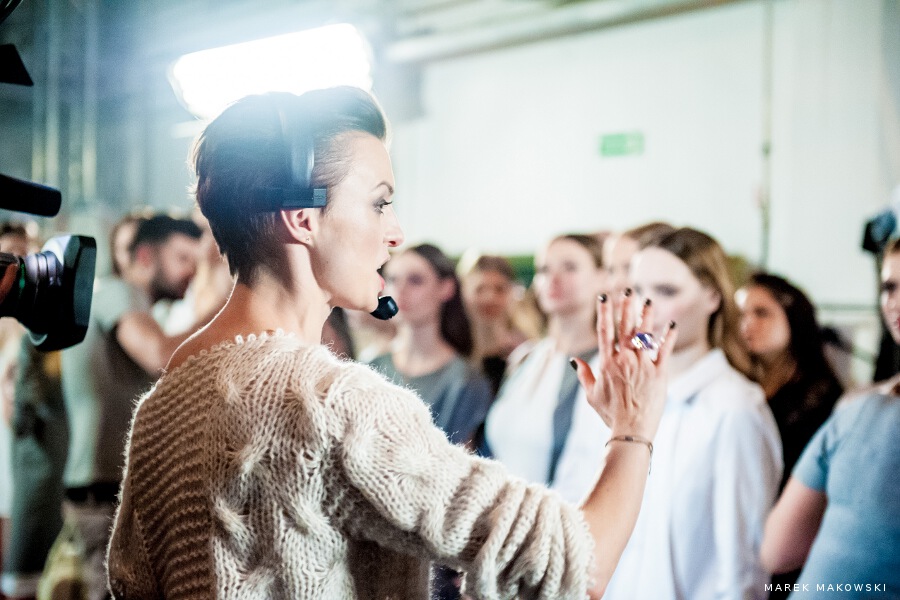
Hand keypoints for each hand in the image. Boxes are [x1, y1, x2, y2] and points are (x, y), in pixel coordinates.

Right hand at [571, 291, 675, 440]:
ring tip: (648, 300)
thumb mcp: (591, 395)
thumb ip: (584, 375)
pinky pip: (664, 351)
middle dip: (626, 307)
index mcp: (607, 363)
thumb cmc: (610, 413)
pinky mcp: (659, 373)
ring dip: (647, 316)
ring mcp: (643, 365)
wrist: (631, 429)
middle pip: (626, 327)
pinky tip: (671, 325)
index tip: (604, 297)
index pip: (604, 331)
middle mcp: (625, 360)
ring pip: (645, 334)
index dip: (604, 312)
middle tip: (628, 290)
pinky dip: (668, 337)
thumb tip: (575, 360)